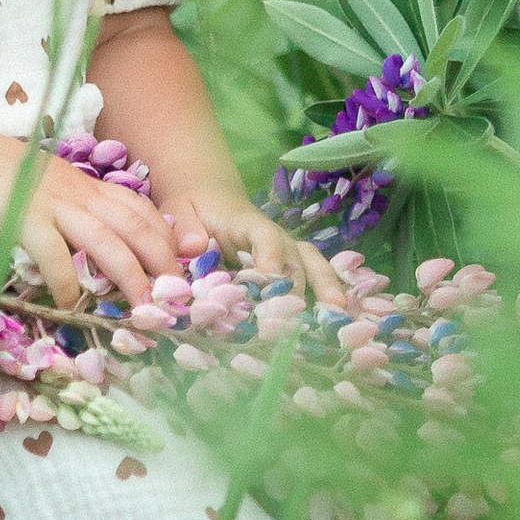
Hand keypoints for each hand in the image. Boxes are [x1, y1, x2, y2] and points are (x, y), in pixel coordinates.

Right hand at [0, 151, 189, 312]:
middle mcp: (78, 194)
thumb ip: (76, 203)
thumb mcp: (52, 181)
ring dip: (128, 276)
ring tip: (142, 307)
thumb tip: (97, 236)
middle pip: (132, 226)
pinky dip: (66, 282)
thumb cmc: (3, 173)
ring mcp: (53, 207)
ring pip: (104, 242)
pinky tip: (69, 305)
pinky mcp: (26, 221)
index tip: (177, 264)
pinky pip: (54, 256)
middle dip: (159, 261)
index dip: (162, 237)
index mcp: (87, 185)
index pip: (138, 208)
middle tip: (174, 294)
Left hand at [154, 189, 347, 309]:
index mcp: (245, 222)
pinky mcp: (289, 266)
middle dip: (295, 287)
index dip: (270, 255)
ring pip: (312, 265)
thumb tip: (194, 248)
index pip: (264, 236)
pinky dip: (327, 292)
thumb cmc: (193, 209)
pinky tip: (339, 315)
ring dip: (325, 288)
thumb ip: (184, 228)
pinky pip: (313, 275)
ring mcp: (286, 251)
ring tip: (337, 314)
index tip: (270, 277)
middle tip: (293, 319)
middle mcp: (274, 237)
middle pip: (293, 257)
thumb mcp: (180, 210)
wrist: (211, 200)